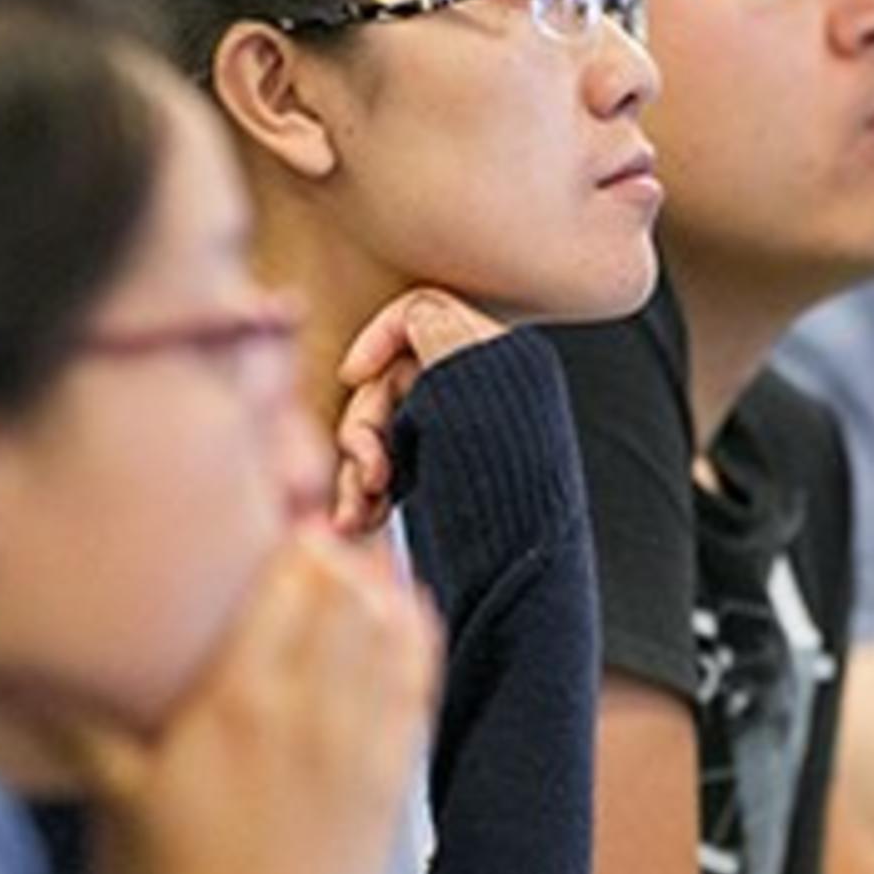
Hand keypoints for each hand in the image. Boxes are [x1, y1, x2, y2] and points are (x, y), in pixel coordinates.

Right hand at [81, 528, 443, 873]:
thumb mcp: (110, 798)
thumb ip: (74, 719)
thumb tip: (1, 663)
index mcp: (237, 703)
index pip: (287, 578)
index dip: (290, 530)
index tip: (277, 506)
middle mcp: (310, 713)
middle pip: (344, 589)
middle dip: (332, 547)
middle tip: (312, 524)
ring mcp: (361, 750)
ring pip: (390, 628)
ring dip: (375, 584)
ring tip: (354, 560)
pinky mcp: (391, 788)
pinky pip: (418, 685)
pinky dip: (413, 639)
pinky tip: (402, 615)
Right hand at [331, 290, 503, 536]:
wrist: (522, 564)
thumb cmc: (503, 483)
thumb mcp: (469, 392)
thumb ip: (440, 334)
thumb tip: (416, 309)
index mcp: (486, 356)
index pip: (416, 317)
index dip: (377, 340)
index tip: (352, 375)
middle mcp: (468, 388)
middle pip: (386, 381)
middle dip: (363, 433)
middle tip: (367, 480)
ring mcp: (450, 431)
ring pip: (378, 430)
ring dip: (355, 472)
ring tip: (353, 517)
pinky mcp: (436, 472)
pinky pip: (386, 465)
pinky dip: (366, 491)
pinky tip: (360, 521)